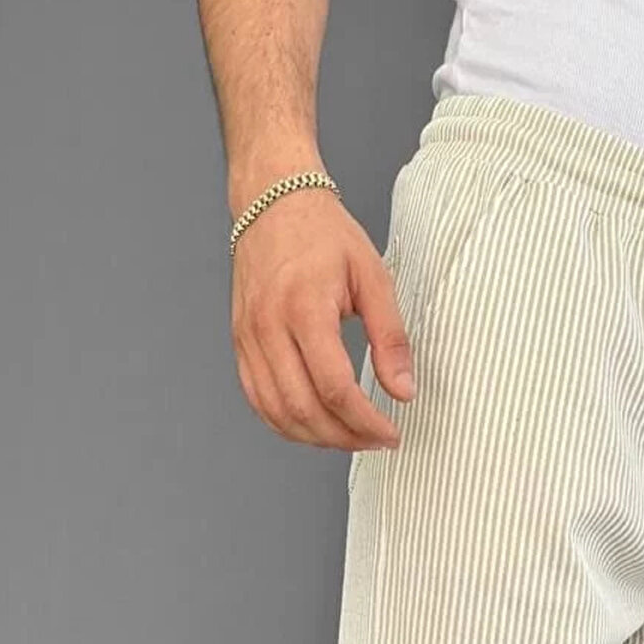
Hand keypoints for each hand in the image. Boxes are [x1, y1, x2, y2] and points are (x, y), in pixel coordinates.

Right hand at [230, 190, 412, 450]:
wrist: (273, 203)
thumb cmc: (324, 235)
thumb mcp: (373, 277)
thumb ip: (391, 337)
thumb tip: (403, 390)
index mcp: (304, 308)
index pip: (334, 387)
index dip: (365, 422)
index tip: (390, 432)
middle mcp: (269, 327)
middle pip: (304, 408)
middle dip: (345, 437)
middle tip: (376, 440)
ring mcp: (248, 338)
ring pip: (277, 413)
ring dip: (316, 437)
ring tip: (351, 437)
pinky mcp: (240, 344)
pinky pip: (258, 400)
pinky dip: (287, 423)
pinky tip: (316, 425)